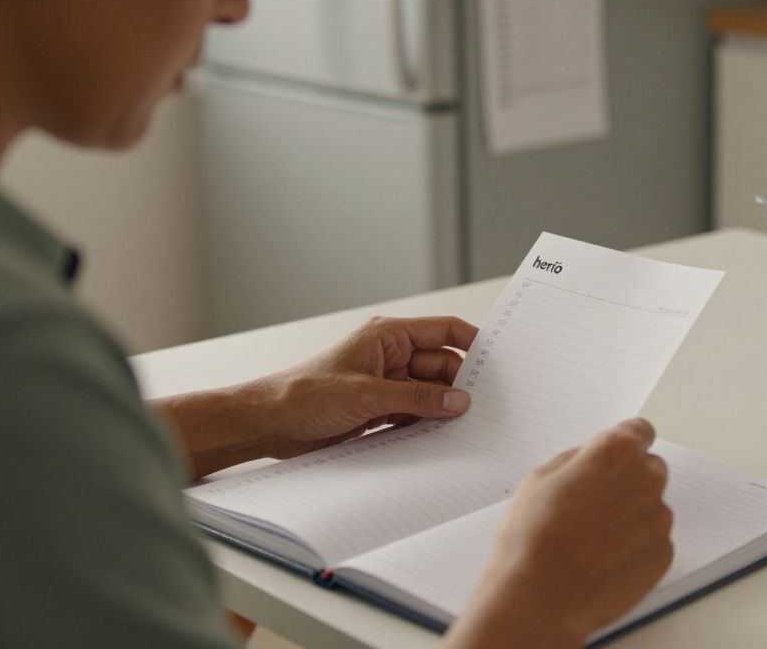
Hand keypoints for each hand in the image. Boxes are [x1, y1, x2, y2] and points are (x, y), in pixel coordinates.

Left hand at [250, 315, 478, 458]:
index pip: (443, 330)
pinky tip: (440, 436)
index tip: (497, 361)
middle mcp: (390, 355)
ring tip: (465, 424)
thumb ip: (418, 397)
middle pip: (441, 365)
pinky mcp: (379, 409)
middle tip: (484, 405)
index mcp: (388, 336)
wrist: (269, 423)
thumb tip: (460, 400)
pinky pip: (414, 412)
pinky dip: (426, 422)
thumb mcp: (368, 395)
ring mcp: (385, 383)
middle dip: (460, 383)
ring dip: (442, 407)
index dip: (472, 342)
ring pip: (429, 391)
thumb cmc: (305, 394)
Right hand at [446, 419, 673, 647]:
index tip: (617, 456)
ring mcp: (659, 519)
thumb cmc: (532, 537)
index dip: (624, 444)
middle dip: (628, 480)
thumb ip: (577, 460)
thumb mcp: (539, 478)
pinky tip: (603, 560)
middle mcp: (647, 480)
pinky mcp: (663, 554)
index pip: (639, 431)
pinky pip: (653, 541)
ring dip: (631, 516)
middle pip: (649, 469)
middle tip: (595, 504)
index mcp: (617, 452)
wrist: (540, 597)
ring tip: (592, 540)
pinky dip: (636, 547)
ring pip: (651, 507)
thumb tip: (591, 461)